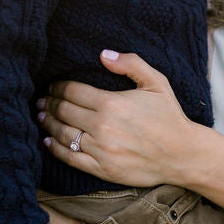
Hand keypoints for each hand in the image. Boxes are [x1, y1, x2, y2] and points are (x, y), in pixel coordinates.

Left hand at [39, 50, 193, 186]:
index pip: (72, 91)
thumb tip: (103, 54)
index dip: (57, 87)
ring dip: (48, 123)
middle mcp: (102, 126)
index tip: (52, 86)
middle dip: (49, 103)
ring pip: (62, 134)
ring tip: (41, 116)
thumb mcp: (156, 82)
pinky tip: (48, 141)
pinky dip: (55, 149)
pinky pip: (70, 158)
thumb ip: (130, 63)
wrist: (183, 154)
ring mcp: (101, 150)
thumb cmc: (169, 116)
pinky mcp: (102, 169)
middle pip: (63, 111)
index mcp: (111, 103)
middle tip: (41, 100)